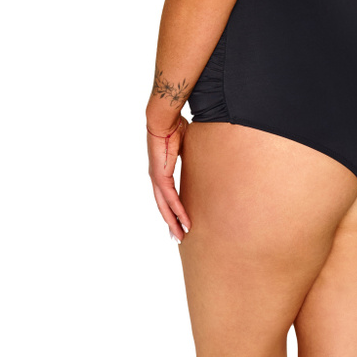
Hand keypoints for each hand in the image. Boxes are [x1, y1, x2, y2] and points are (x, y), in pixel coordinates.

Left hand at [147, 117, 190, 243]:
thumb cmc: (174, 128)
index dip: (171, 209)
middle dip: (171, 222)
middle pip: (163, 206)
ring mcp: (157, 178)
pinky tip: (184, 221)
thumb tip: (200, 154)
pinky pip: (170, 199)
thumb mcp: (184, 147)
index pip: (166, 196)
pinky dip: (177, 211)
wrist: (163, 120)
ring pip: (165, 207)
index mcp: (161, 171)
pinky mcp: (161, 177)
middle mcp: (156, 178)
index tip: (178, 220)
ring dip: (173, 222)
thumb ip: (188, 156)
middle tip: (178, 237)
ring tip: (181, 235)